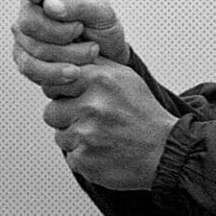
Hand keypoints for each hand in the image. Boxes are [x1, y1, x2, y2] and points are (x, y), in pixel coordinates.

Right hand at [6, 0, 129, 101]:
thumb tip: (49, 5)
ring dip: (66, 55)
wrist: (108, 57)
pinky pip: (31, 68)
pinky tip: (73, 72)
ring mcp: (24, 35)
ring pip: (32, 49)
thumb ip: (78, 5)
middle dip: (60, 33)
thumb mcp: (103, 11)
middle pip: (27, 21)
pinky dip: (56, 72)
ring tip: (88, 52)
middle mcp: (30, 8)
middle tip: (81, 31)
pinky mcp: (25, 59)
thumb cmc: (103, 27)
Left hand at [42, 57, 179, 190]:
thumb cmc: (142, 111)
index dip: (61, 94)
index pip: (52, 84)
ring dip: (76, 138)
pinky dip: (84, 156)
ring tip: (101, 136)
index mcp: (98, 80)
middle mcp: (90, 106)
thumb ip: (93, 64)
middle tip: (91, 121)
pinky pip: (71, 156)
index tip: (73, 99)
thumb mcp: (123, 76)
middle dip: (66, 117)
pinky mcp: (85, 161)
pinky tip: (104, 150)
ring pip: (60, 136)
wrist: (165, 150)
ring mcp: (86, 135)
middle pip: (51, 112)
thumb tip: (65, 54)